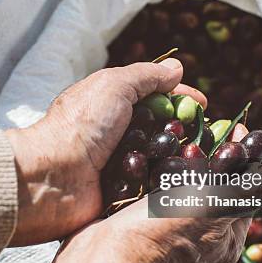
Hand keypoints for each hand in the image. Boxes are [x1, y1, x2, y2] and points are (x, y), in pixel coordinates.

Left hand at [6, 59, 206, 245]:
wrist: (53, 176)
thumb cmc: (81, 125)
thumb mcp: (113, 85)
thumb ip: (146, 76)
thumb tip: (176, 70)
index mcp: (113, 105)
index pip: (155, 98)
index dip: (181, 99)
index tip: (205, 105)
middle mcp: (117, 134)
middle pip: (160, 128)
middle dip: (185, 130)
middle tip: (208, 136)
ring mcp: (118, 164)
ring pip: (159, 158)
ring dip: (178, 158)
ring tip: (202, 161)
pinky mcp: (120, 192)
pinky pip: (150, 185)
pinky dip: (165, 181)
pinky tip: (186, 183)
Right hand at [47, 130, 261, 262]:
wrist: (108, 256)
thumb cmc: (161, 233)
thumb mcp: (211, 207)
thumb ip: (241, 190)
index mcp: (226, 241)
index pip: (245, 193)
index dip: (244, 159)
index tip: (235, 129)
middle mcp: (203, 242)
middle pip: (217, 192)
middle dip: (215, 160)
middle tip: (206, 134)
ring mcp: (174, 236)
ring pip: (188, 193)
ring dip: (188, 166)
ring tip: (180, 142)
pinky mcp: (147, 228)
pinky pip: (163, 197)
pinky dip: (164, 177)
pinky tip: (156, 160)